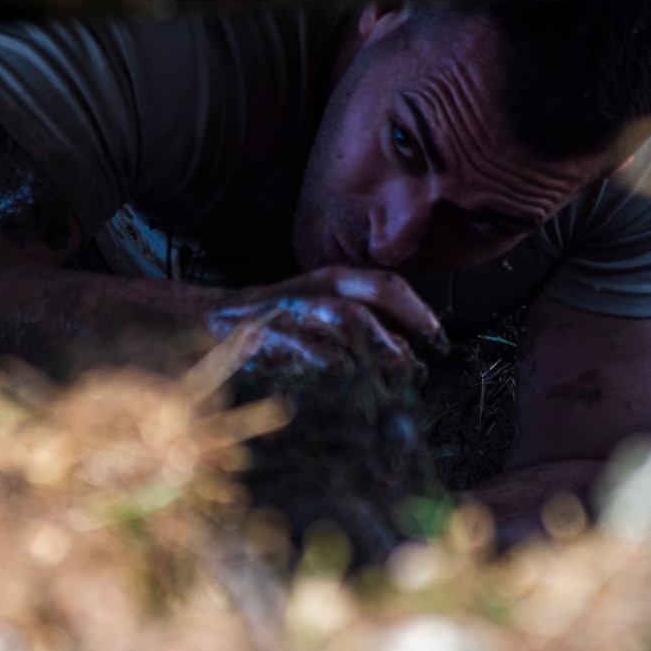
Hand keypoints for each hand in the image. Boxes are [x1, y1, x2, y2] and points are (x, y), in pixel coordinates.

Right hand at [206, 267, 447, 382]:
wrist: (209, 322)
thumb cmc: (278, 324)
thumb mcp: (322, 316)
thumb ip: (363, 331)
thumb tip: (409, 360)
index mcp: (334, 281)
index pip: (387, 286)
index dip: (418, 312)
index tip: (440, 343)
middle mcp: (316, 288)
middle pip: (371, 298)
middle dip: (402, 329)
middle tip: (419, 364)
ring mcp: (290, 307)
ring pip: (342, 315)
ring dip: (374, 342)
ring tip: (394, 367)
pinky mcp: (263, 331)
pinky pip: (299, 340)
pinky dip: (322, 355)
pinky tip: (339, 370)